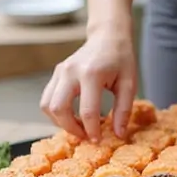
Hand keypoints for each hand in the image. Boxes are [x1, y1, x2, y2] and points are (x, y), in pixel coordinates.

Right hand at [40, 21, 137, 139]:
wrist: (108, 36)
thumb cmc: (121, 59)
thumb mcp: (129, 84)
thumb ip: (123, 110)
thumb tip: (119, 135)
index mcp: (92, 74)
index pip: (87, 111)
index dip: (92, 131)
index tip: (98, 141)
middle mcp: (71, 71)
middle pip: (59, 109)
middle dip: (70, 129)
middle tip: (85, 136)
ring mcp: (60, 71)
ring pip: (48, 105)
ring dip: (60, 122)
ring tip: (78, 127)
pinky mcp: (56, 74)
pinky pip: (47, 99)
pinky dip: (56, 113)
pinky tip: (72, 116)